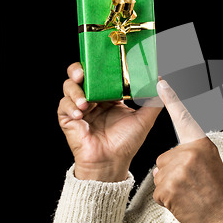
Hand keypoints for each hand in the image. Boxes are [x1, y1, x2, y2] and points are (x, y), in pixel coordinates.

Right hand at [57, 62, 162, 180]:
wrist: (112, 162)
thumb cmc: (127, 142)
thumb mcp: (145, 118)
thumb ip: (153, 100)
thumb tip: (159, 80)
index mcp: (110, 97)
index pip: (102, 74)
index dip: (100, 66)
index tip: (104, 60)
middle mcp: (94, 99)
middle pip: (80, 75)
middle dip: (79, 70)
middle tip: (83, 73)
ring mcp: (80, 108)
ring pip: (69, 87)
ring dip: (75, 91)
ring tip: (85, 102)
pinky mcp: (68, 119)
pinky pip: (63, 106)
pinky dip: (70, 107)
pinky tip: (80, 114)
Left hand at [153, 80, 222, 222]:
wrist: (222, 220)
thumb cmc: (217, 193)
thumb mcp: (210, 162)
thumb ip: (192, 151)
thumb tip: (170, 156)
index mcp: (202, 143)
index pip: (185, 117)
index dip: (172, 98)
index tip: (161, 81)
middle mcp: (191, 152)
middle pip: (164, 156)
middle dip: (171, 171)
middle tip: (191, 184)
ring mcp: (179, 168)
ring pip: (160, 173)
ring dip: (169, 185)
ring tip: (188, 193)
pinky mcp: (168, 185)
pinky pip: (157, 188)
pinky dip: (166, 198)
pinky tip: (182, 201)